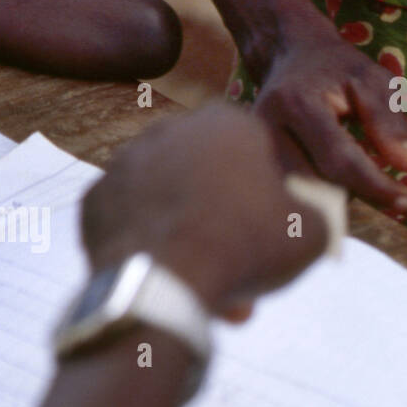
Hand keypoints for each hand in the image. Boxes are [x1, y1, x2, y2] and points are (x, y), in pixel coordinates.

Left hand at [82, 104, 329, 319]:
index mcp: (226, 123)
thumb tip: (307, 214)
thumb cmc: (244, 246)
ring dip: (186, 234)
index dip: (268, 193)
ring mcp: (124, 163)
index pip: (255, 150)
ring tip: (204, 283)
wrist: (164, 280)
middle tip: (238, 265)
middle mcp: (169, 130)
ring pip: (166, 201)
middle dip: (224, 220)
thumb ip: (314, 213)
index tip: (271, 230)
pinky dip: (145, 244)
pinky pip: (130, 222)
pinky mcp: (92, 200)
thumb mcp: (310, 233)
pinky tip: (163, 273)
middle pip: (206, 177)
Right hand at [252, 18, 406, 212]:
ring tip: (358, 178)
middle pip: (316, 185)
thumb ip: (390, 121)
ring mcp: (252, 151)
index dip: (374, 185)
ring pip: (301, 196)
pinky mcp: (250, 164)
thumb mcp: (372, 80)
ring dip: (335, 197)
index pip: (338, 159)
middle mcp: (265, 132)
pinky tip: (333, 181)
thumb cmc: (335, 69)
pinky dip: (316, 197)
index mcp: (295, 104)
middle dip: (355, 192)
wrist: (287, 56)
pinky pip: (289, 194)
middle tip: (386, 189)